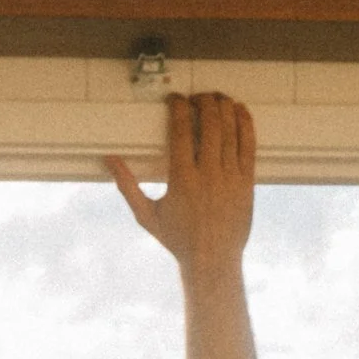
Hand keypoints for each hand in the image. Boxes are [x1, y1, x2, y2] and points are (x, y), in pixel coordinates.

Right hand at [106, 91, 255, 274]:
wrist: (212, 262)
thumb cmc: (178, 240)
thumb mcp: (146, 215)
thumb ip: (127, 185)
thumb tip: (109, 160)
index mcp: (182, 179)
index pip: (181, 130)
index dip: (179, 107)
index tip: (175, 98)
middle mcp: (208, 175)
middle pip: (209, 124)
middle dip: (203, 102)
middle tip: (197, 96)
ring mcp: (230, 178)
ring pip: (230, 131)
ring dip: (224, 107)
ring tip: (217, 97)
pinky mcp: (246, 183)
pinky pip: (249, 146)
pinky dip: (245, 124)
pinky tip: (240, 111)